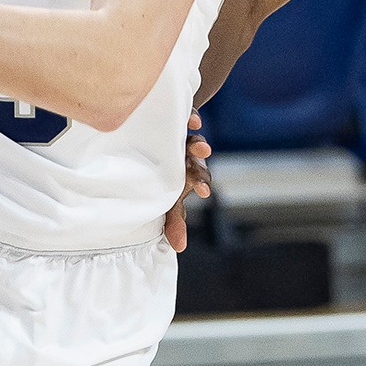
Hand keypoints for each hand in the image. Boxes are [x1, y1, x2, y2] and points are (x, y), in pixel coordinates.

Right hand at [164, 111, 212, 252]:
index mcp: (185, 177)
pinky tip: (194, 122)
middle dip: (200, 175)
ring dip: (199, 148)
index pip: (194, 186)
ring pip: (194, 144)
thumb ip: (174, 218)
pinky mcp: (179, 117)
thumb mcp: (167, 192)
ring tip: (203, 148)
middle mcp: (188, 158)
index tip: (203, 194)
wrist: (161, 128)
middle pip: (196, 167)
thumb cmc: (164, 167)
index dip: (199, 190)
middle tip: (203, 186)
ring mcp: (184, 138)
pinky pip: (189, 118)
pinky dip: (193, 120)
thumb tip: (179, 248)